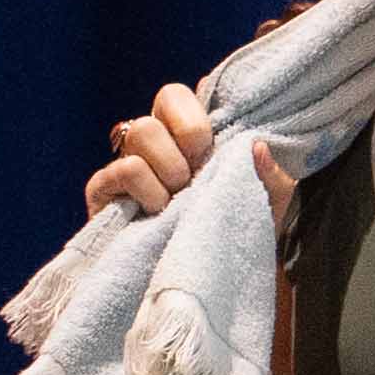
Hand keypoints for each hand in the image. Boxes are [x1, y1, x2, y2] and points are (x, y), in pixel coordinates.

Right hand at [89, 80, 292, 229]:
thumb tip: (258, 146)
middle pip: (158, 106)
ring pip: (141, 131)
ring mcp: (125, 162)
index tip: (210, 151)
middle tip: (195, 180)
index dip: (194, 119)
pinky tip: (157, 213)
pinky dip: (149, 191)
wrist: (207, 278)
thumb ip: (272, 174)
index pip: (175, 95)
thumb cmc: (235, 230)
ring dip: (170, 170)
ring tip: (177, 201)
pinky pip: (125, 168)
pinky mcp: (103, 189)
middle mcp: (153, 142)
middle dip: (186, 147)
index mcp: (186, 135)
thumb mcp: (267, 202)